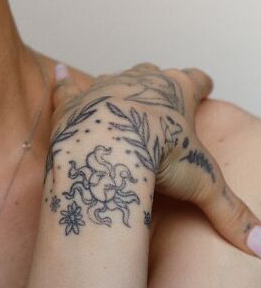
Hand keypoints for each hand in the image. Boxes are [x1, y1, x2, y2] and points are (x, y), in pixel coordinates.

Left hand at [46, 62, 260, 256]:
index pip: (196, 79)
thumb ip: (232, 214)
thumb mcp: (203, 186)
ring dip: (118, 88)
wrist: (104, 147)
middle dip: (159, 85)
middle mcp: (141, 80)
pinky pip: (65, 86)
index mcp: (177, 91)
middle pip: (154, 74)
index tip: (205, 86)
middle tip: (162, 102)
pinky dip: (62, 82)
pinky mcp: (73, 102)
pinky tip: (56, 73)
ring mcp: (104, 87)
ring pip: (115, 80)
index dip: (201, 84)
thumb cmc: (157, 157)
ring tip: (121, 101)